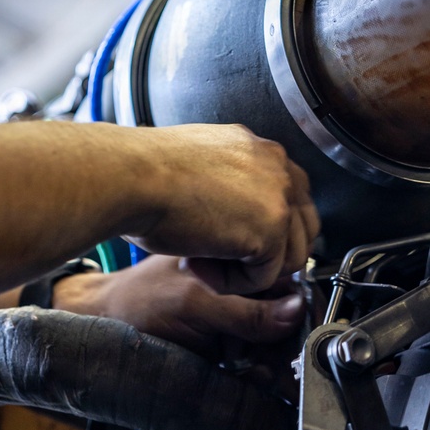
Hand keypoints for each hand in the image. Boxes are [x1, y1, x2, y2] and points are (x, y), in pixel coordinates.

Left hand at [51, 255, 304, 357]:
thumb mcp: (194, 300)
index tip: (296, 337)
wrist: (107, 327)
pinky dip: (259, 370)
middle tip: (269, 357)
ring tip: (253, 365)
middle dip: (284, 342)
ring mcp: (235, 316)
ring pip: (277, 344)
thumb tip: (297, 310)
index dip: (298, 314)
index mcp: (237, 261)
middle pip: (287, 319)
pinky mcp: (228, 344)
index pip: (288, 286)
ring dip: (273, 360)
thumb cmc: (140, 300)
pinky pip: (259, 361)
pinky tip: (246, 371)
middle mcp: (241, 287)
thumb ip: (244, 309)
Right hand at [120, 123, 319, 292]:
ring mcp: (278, 195)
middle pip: (300, 228)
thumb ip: (230, 182)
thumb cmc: (142, 172)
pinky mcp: (271, 229)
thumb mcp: (197, 164)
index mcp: (257, 147)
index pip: (289, 197)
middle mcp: (276, 164)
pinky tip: (197, 264)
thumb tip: (242, 212)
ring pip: (285, 257)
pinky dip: (230, 283)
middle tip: (217, 258)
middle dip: (264, 254)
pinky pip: (264, 277)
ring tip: (199, 260)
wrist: (129, 177)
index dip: (265, 230)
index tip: (230, 243)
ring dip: (244, 271)